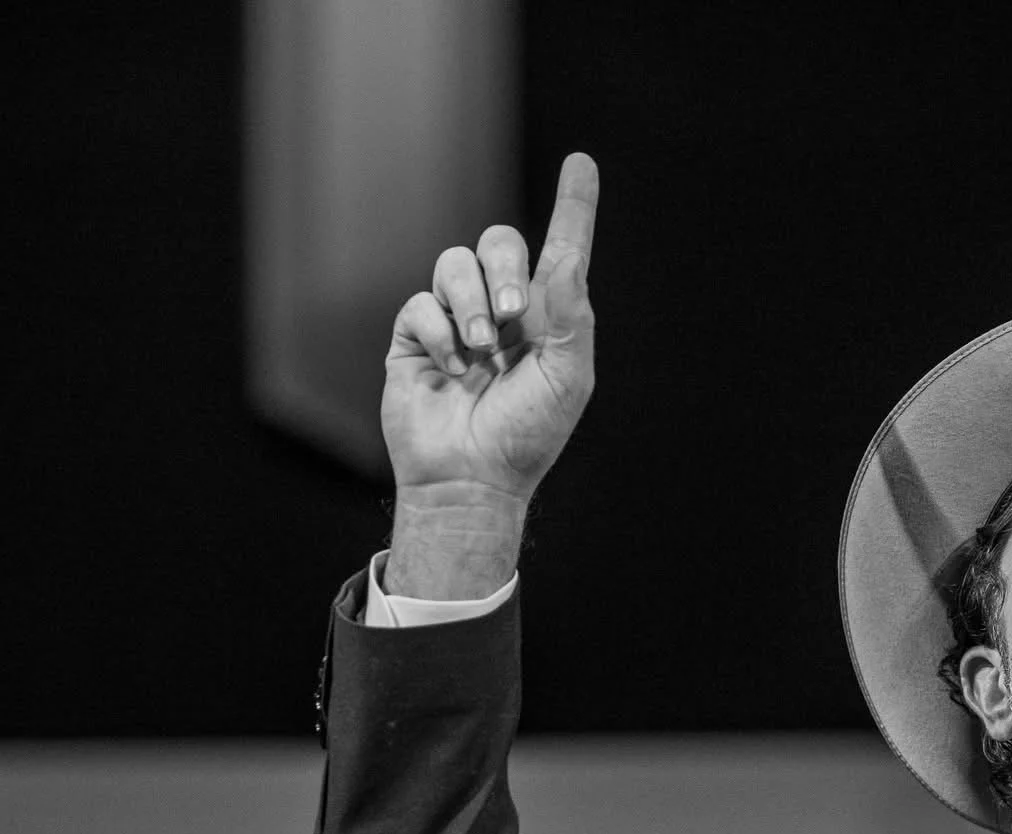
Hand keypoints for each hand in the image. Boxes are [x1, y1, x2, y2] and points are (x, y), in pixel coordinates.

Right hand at [381, 152, 599, 503]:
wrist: (471, 479)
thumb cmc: (527, 436)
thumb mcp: (568, 378)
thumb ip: (572, 315)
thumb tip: (570, 256)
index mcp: (549, 319)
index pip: (561, 249)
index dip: (573, 206)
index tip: (582, 163)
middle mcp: (503, 311)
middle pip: (499, 241)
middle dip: (507, 268)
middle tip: (516, 314)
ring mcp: (457, 321)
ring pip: (454, 262)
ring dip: (471, 303)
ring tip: (481, 351)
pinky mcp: (414, 337)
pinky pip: (419, 304)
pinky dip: (438, 332)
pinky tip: (451, 368)